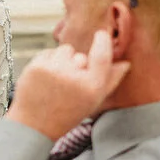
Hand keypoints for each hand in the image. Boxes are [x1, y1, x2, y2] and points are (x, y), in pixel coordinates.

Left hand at [8, 30, 130, 140]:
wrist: (34, 125)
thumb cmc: (67, 114)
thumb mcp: (93, 102)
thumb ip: (110, 81)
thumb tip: (125, 63)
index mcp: (92, 88)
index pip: (102, 56)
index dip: (103, 42)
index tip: (101, 34)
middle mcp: (74, 78)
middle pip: (80, 56)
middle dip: (76, 64)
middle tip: (68, 86)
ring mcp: (54, 71)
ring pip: (64, 50)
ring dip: (62, 61)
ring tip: (56, 82)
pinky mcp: (36, 67)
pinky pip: (48, 52)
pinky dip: (48, 61)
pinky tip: (45, 79)